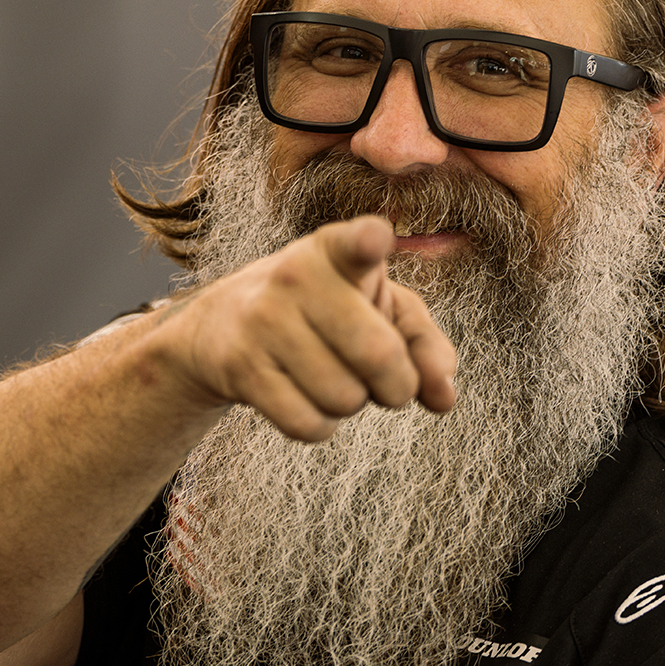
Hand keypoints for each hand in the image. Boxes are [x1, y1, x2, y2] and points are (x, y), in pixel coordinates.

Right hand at [152, 215, 456, 440]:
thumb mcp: (379, 308)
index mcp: (337, 250)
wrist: (220, 325)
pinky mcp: (241, 367)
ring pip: (345, 398)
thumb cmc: (324, 313)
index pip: (356, 242)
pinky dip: (320, 426)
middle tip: (386, 382)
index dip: (368, 242)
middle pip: (379, 355)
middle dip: (396, 386)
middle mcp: (296, 275)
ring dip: (350, 404)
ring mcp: (263, 320)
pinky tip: (305, 399)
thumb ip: (423, 344)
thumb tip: (444, 396)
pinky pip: (308, 424)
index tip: (375, 240)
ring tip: (329, 376)